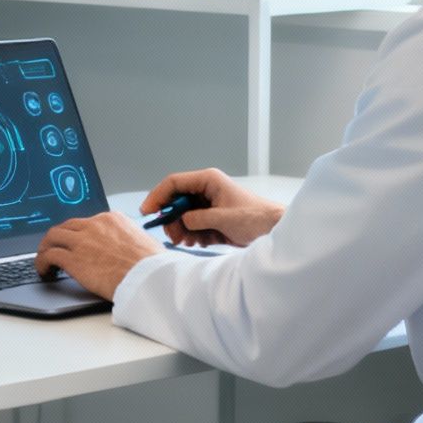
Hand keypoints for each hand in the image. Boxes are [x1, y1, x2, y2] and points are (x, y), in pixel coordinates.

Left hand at [34, 212, 161, 300]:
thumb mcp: (144, 243)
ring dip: (46, 248)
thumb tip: (128, 250)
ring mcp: (83, 241)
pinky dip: (42, 262)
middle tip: (55, 249)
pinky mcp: (74, 259)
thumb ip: (129, 242)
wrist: (150, 278)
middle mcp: (95, 225)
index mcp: (113, 220)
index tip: (75, 243)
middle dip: (59, 238)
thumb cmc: (153, 267)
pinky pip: (49, 255)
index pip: (87, 222)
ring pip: (53, 237)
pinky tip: (45, 271)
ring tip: (45, 261)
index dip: (77, 234)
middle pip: (67, 226)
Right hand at [141, 168, 284, 248]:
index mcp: (208, 180)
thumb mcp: (223, 218)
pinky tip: (198, 242)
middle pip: (176, 201)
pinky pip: (193, 225)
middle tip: (172, 236)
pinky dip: (192, 235)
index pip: (174, 183)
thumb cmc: (255, 218)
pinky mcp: (212, 219)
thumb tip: (181, 221)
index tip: (148, 212)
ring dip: (181, 230)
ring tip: (187, 241)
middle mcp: (206, 190)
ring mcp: (209, 205)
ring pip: (183, 216)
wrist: (274, 230)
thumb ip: (199, 218)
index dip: (158, 196)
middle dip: (171, 219)